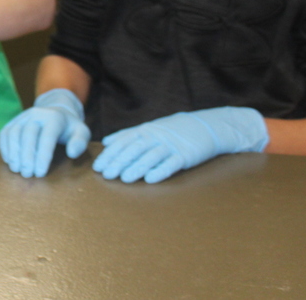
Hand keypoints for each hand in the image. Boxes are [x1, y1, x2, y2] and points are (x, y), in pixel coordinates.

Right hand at [0, 88, 89, 177]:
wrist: (56, 111)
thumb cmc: (69, 128)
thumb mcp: (81, 132)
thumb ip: (80, 142)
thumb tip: (72, 153)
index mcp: (55, 117)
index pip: (47, 137)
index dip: (43, 156)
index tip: (40, 173)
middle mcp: (36, 114)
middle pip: (28, 134)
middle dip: (26, 156)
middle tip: (27, 174)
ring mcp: (23, 116)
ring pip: (14, 133)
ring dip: (14, 153)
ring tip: (16, 170)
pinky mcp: (13, 121)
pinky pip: (5, 133)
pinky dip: (5, 147)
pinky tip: (9, 161)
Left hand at [93, 107, 269, 183]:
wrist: (206, 126)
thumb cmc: (173, 130)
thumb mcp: (150, 129)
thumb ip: (128, 135)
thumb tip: (107, 142)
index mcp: (146, 130)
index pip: (124, 142)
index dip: (111, 154)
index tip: (99, 167)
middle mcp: (156, 136)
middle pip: (135, 149)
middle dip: (119, 162)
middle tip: (107, 175)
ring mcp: (171, 145)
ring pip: (151, 156)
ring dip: (136, 168)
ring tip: (124, 179)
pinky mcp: (185, 154)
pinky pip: (171, 163)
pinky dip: (160, 170)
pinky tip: (150, 179)